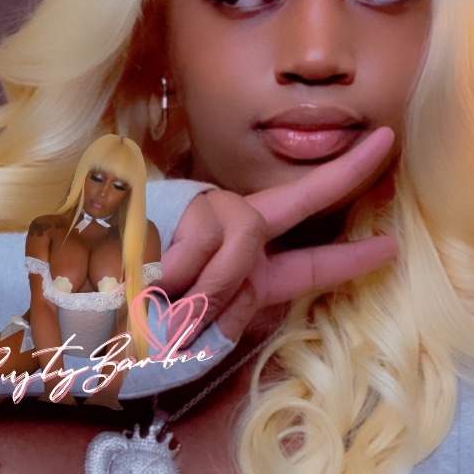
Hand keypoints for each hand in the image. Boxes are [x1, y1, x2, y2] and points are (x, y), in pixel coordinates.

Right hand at [161, 127, 396, 340]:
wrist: (80, 306)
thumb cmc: (140, 330)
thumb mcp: (202, 332)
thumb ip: (237, 303)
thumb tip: (245, 280)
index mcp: (246, 273)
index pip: (309, 261)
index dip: (352, 256)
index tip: (392, 247)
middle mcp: (234, 239)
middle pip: (297, 198)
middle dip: (345, 171)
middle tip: (389, 140)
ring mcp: (208, 218)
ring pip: (246, 238)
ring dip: (214, 283)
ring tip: (174, 303)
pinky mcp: (180, 202)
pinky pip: (209, 233)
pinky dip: (188, 266)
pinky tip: (158, 278)